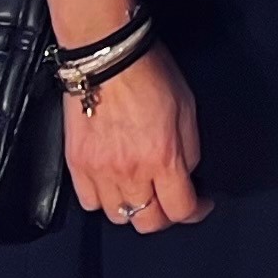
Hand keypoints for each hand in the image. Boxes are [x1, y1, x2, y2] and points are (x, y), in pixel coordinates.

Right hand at [65, 46, 210, 234]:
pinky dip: (102, 198)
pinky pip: (89, 201)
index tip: (200, 203)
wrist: (107, 56)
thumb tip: (186, 174)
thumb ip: (188, 150)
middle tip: (169, 199)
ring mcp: (100, 171)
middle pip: (148, 222)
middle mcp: (131, 172)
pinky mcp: (76, 164)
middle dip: (164, 215)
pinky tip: (112, 182)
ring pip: (118, 216)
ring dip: (132, 207)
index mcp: (163, 158)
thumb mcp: (187, 108)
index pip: (180, 210)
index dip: (196, 211)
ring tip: (139, 189)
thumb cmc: (149, 73)